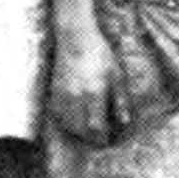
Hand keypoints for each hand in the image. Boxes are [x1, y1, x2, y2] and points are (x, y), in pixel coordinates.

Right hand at [47, 23, 123, 145]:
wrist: (75, 37)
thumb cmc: (99, 54)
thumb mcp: (116, 74)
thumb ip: (120, 100)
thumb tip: (124, 122)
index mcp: (94, 93)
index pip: (96, 127)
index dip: (101, 138)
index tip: (107, 140)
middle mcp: (76, 98)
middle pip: (81, 130)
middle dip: (90, 137)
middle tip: (99, 138)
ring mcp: (63, 95)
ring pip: (68, 125)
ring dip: (78, 131)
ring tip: (87, 130)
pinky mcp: (54, 91)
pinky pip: (58, 115)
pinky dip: (66, 121)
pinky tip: (74, 119)